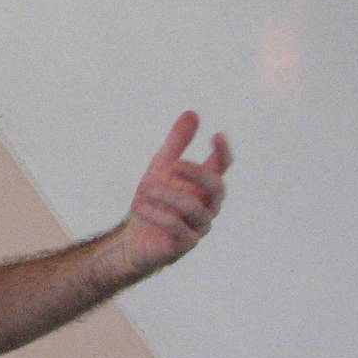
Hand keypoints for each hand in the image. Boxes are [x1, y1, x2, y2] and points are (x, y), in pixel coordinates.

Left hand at [117, 111, 230, 277]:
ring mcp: (198, 227)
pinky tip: (140, 205)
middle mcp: (207, 206)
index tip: (216, 135)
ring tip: (146, 187)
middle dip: (196, 173)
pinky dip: (158, 214)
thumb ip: (177, 142)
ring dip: (169, 195)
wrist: (134, 239)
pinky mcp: (182, 245)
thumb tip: (192, 113)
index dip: (223, 152)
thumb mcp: (162, 166)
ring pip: (195, 208)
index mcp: (203, 186)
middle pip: (215, 187)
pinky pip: (177, 228)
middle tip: (173, 164)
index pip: (222, 167)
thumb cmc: (154, 201)